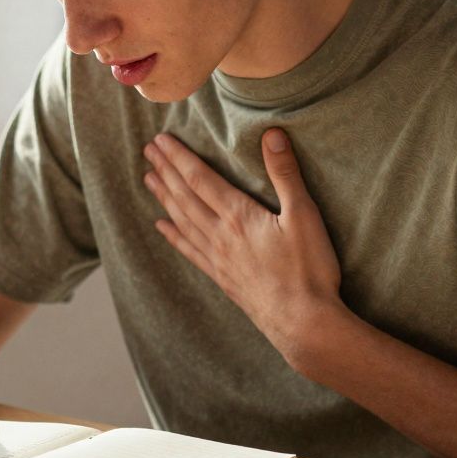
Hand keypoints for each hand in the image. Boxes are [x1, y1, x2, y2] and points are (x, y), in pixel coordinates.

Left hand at [142, 129, 345, 362]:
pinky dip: (174, 236)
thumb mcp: (304, 215)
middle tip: (148, 151)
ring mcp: (218, 258)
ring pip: (183, 221)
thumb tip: (272, 134)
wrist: (303, 323)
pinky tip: (162, 227)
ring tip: (149, 180)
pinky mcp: (222, 277)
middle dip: (166, 171)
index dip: (179, 157)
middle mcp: (220, 235)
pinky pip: (190, 251)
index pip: (200, 179)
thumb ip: (285, 174)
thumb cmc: (308, 270)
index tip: (160, 140)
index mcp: (238, 216)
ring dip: (165, 198)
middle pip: (185, 197)